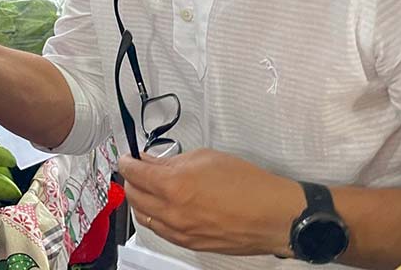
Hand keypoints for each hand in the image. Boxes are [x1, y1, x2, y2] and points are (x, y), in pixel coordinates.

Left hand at [119, 148, 304, 257]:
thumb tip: (150, 161)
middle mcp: (171, 211)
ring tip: (148, 188)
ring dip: (140, 200)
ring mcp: (180, 231)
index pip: (134, 173)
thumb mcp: (206, 158)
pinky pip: (161, 231)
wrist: (274, 216)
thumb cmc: (246, 183)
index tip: (127, 157)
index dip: (126, 162)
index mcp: (173, 185)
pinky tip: (162, 207)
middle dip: (131, 180)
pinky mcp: (190, 244)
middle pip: (133, 196)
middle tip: (137, 170)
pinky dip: (155, 217)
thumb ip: (172, 160)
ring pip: (144, 217)